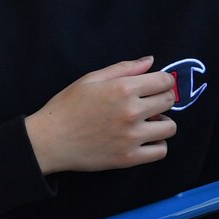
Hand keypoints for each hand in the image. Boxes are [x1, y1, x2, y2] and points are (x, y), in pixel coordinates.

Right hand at [25, 57, 176, 174]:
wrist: (49, 140)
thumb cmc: (67, 107)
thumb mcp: (91, 79)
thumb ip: (124, 68)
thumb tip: (150, 61)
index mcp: (123, 89)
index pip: (165, 81)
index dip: (163, 81)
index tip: (156, 85)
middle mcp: (131, 112)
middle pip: (169, 101)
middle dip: (162, 98)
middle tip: (148, 103)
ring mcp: (131, 137)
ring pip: (170, 127)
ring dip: (162, 122)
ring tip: (147, 122)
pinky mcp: (129, 158)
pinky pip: (161, 151)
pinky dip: (157, 145)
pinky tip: (144, 140)